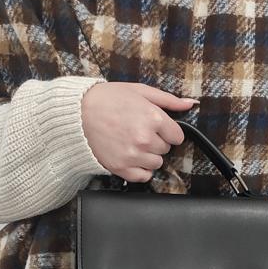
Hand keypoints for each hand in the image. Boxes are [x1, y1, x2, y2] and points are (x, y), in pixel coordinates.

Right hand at [80, 81, 198, 182]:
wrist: (78, 113)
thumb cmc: (108, 99)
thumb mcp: (140, 92)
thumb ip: (168, 100)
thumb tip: (190, 104)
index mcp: (153, 118)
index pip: (177, 136)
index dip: (168, 131)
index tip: (156, 127)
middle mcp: (145, 139)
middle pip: (166, 149)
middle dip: (156, 141)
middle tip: (138, 131)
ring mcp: (133, 155)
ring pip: (156, 164)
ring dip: (148, 155)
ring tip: (132, 142)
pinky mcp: (121, 168)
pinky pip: (143, 177)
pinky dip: (140, 169)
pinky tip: (131, 156)